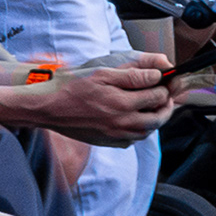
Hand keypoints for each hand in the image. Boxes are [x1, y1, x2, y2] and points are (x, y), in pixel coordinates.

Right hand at [15, 59, 174, 146]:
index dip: (165, 87)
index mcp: (122, 104)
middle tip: (168, 96)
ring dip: (156, 120)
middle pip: (158, 119)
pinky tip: (135, 119)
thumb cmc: (72, 87)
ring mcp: (114, 135)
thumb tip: (157, 76)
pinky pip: (131, 140)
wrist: (48, 108)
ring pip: (146, 132)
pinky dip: (139, 131)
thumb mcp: (103, 73)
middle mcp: (121, 123)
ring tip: (155, 107)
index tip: (166, 81)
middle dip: (167, 106)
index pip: (158, 97)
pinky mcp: (106, 142)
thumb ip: (133, 75)